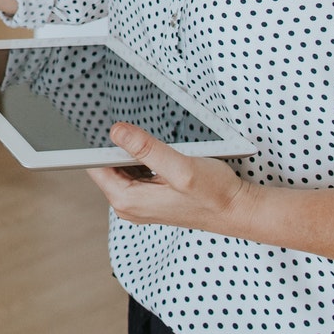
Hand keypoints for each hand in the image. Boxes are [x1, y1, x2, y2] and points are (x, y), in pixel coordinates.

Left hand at [85, 123, 259, 236]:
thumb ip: (147, 149)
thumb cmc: (215, 194)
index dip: (97, 143)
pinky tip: (156, 151)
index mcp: (127, 200)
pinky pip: (135, 172)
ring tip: (146, 138)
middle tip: (130, 125)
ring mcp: (139, 202)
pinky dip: (141, 159)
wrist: (238, 209)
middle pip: (106, 165)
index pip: (94, 166)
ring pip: (121, 167)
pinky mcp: (150, 197)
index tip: (102, 123)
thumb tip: (116, 131)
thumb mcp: (181, 167)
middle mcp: (128, 205)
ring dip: (131, 151)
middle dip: (116, 145)